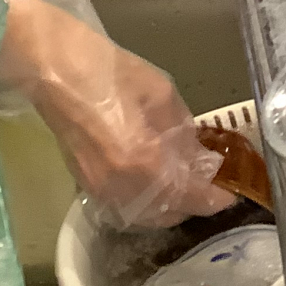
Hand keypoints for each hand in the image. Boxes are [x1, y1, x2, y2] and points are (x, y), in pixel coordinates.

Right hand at [0, 0, 234, 227]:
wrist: (54, 70)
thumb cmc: (111, 73)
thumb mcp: (163, 96)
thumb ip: (185, 134)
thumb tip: (199, 157)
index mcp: (147, 165)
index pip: (194, 198)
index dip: (217, 197)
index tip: (231, 190)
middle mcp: (124, 189)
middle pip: (169, 214)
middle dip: (192, 202)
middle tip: (206, 181)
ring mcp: (101, 191)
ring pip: (145, 216)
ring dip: (168, 205)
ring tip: (181, 182)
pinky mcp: (85, 184)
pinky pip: (124, 206)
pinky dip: (144, 201)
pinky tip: (151, 179)